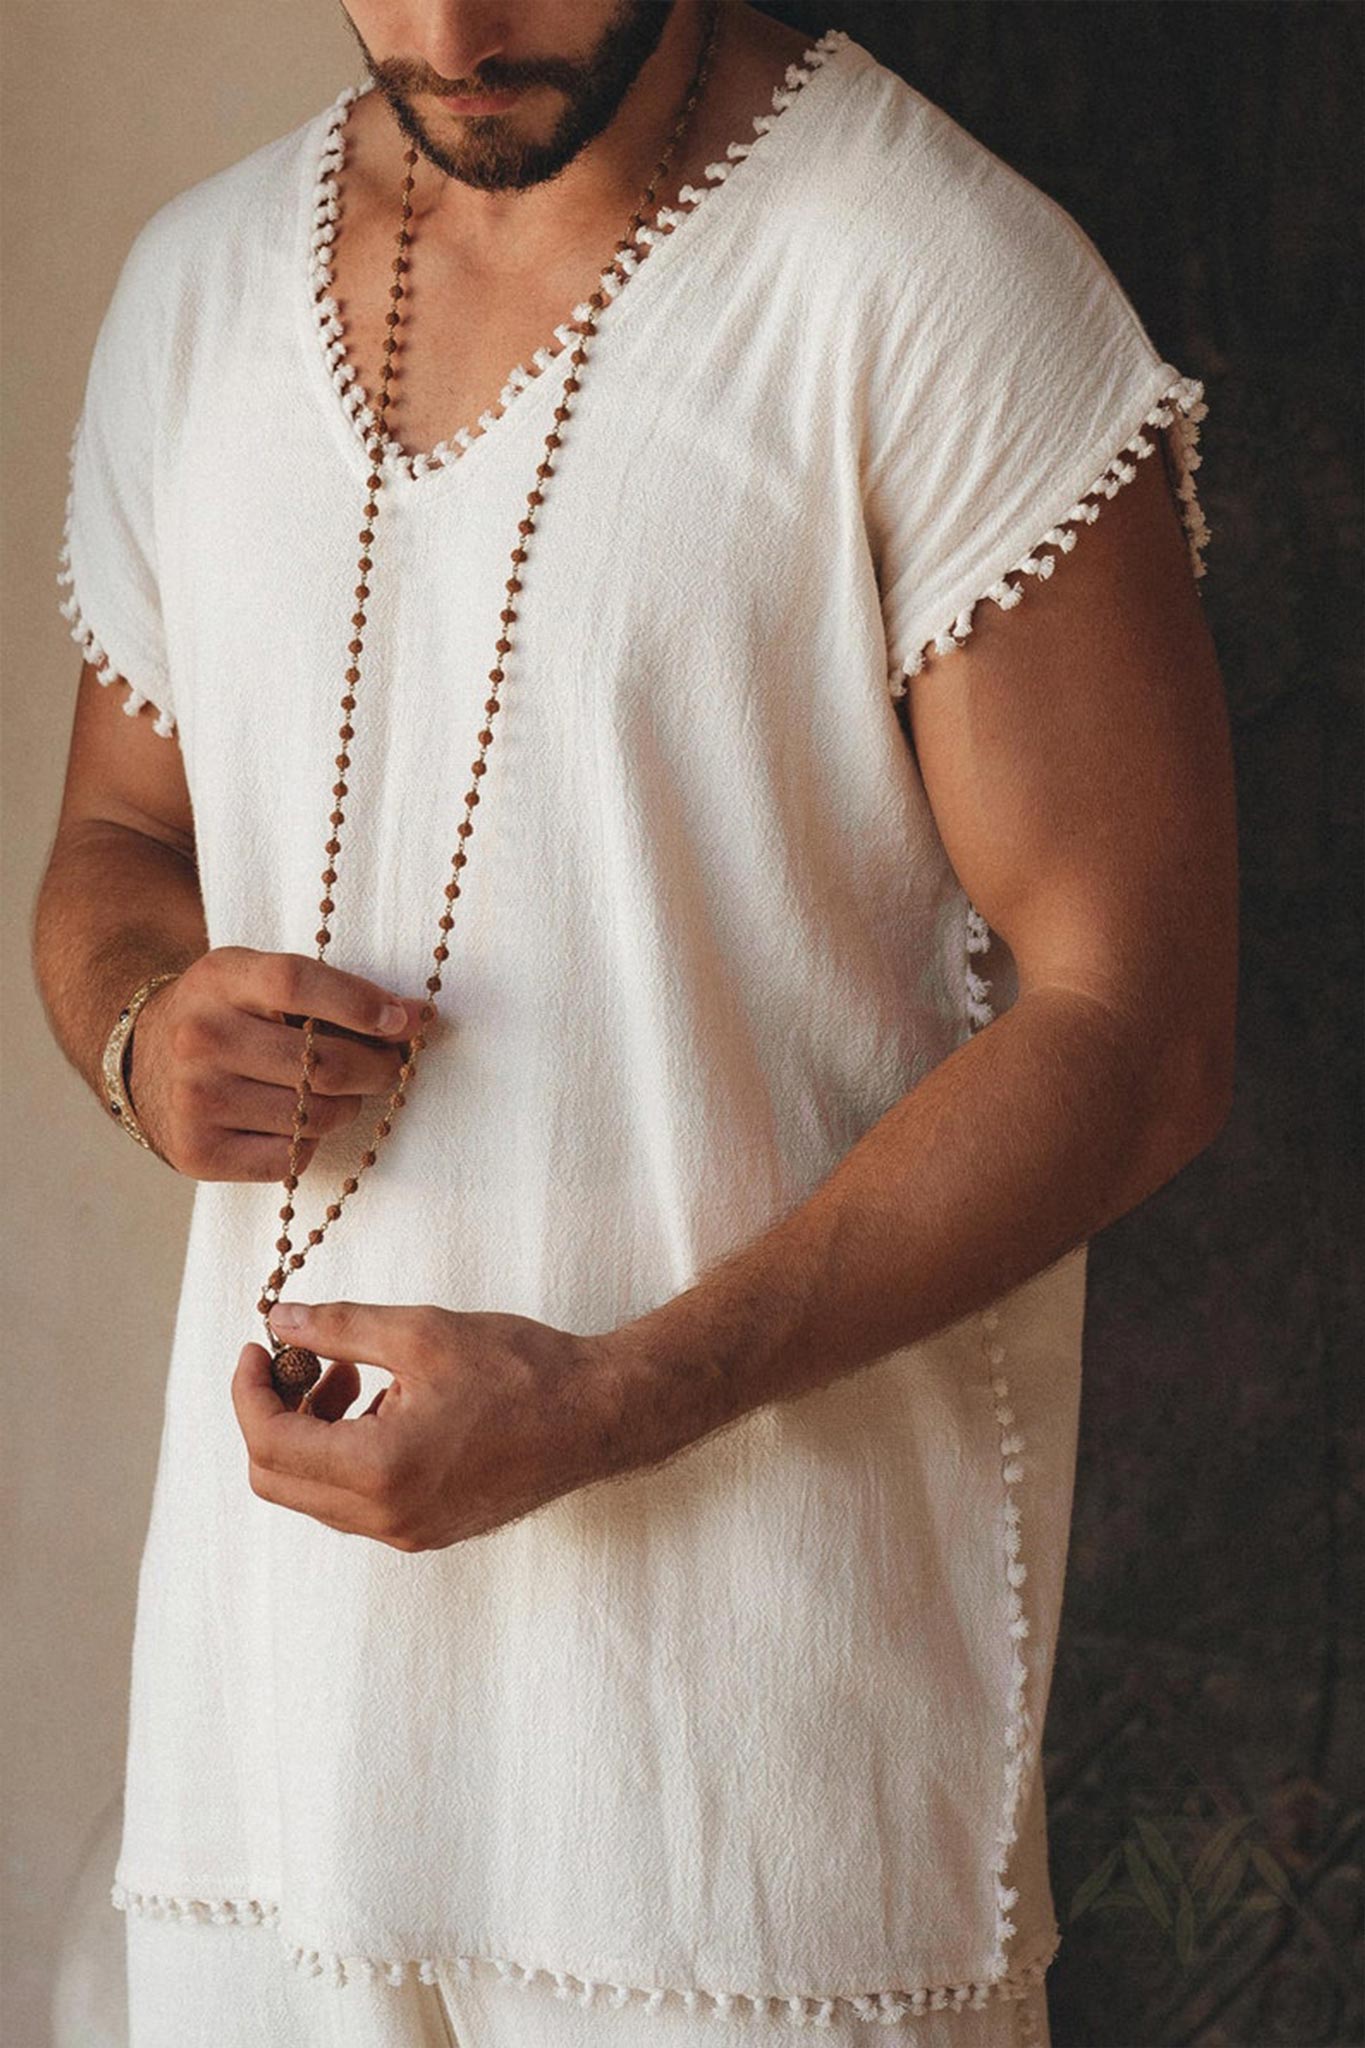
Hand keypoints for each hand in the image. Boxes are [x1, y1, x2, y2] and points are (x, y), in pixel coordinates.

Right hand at [126, 948, 426, 1180]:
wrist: (145, 1061)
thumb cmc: (230, 1016)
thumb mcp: (261, 982)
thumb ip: (334, 991)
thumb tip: (416, 1018)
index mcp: (220, 980)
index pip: (295, 984)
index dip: (358, 1003)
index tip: (405, 1019)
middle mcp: (200, 1038)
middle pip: (319, 1061)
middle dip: (376, 1067)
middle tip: (391, 1065)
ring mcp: (195, 1099)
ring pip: (315, 1115)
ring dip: (345, 1107)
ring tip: (334, 1093)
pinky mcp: (198, 1153)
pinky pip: (291, 1157)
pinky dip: (309, 1142)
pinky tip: (295, 1122)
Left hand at [231, 1300, 627, 1550]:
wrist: (597, 1416)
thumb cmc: (522, 1370)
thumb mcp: (422, 1331)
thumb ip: (339, 1327)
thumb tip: (279, 1320)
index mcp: (379, 1469)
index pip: (270, 1444)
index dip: (250, 1391)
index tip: (259, 1347)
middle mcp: (386, 1516)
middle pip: (279, 1480)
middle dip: (273, 1414)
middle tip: (297, 1359)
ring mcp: (407, 1531)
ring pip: (314, 1494)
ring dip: (310, 1433)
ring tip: (349, 1375)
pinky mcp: (426, 1529)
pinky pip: (353, 1502)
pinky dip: (343, 1454)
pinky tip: (383, 1405)